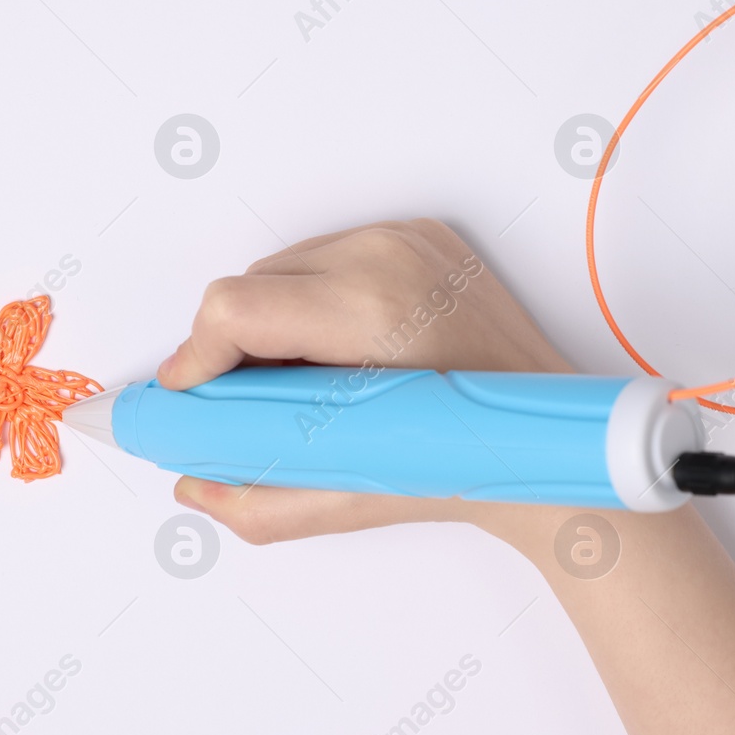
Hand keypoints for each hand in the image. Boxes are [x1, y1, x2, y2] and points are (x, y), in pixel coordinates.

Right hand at [157, 218, 572, 542]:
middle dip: (238, 347)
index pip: (234, 306)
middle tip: (261, 403)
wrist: (542, 438)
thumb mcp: (349, 499)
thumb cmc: (467, 461)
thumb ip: (256, 500)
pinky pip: (330, 255)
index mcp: (370, 311)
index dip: (198, 355)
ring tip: (311, 379)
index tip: (192, 392)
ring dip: (277, 320)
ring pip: (286, 267)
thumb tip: (193, 485)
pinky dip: (318, 298)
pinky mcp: (421, 234)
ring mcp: (407, 239)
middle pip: (251, 285)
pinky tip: (346, 347)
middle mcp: (387, 258)